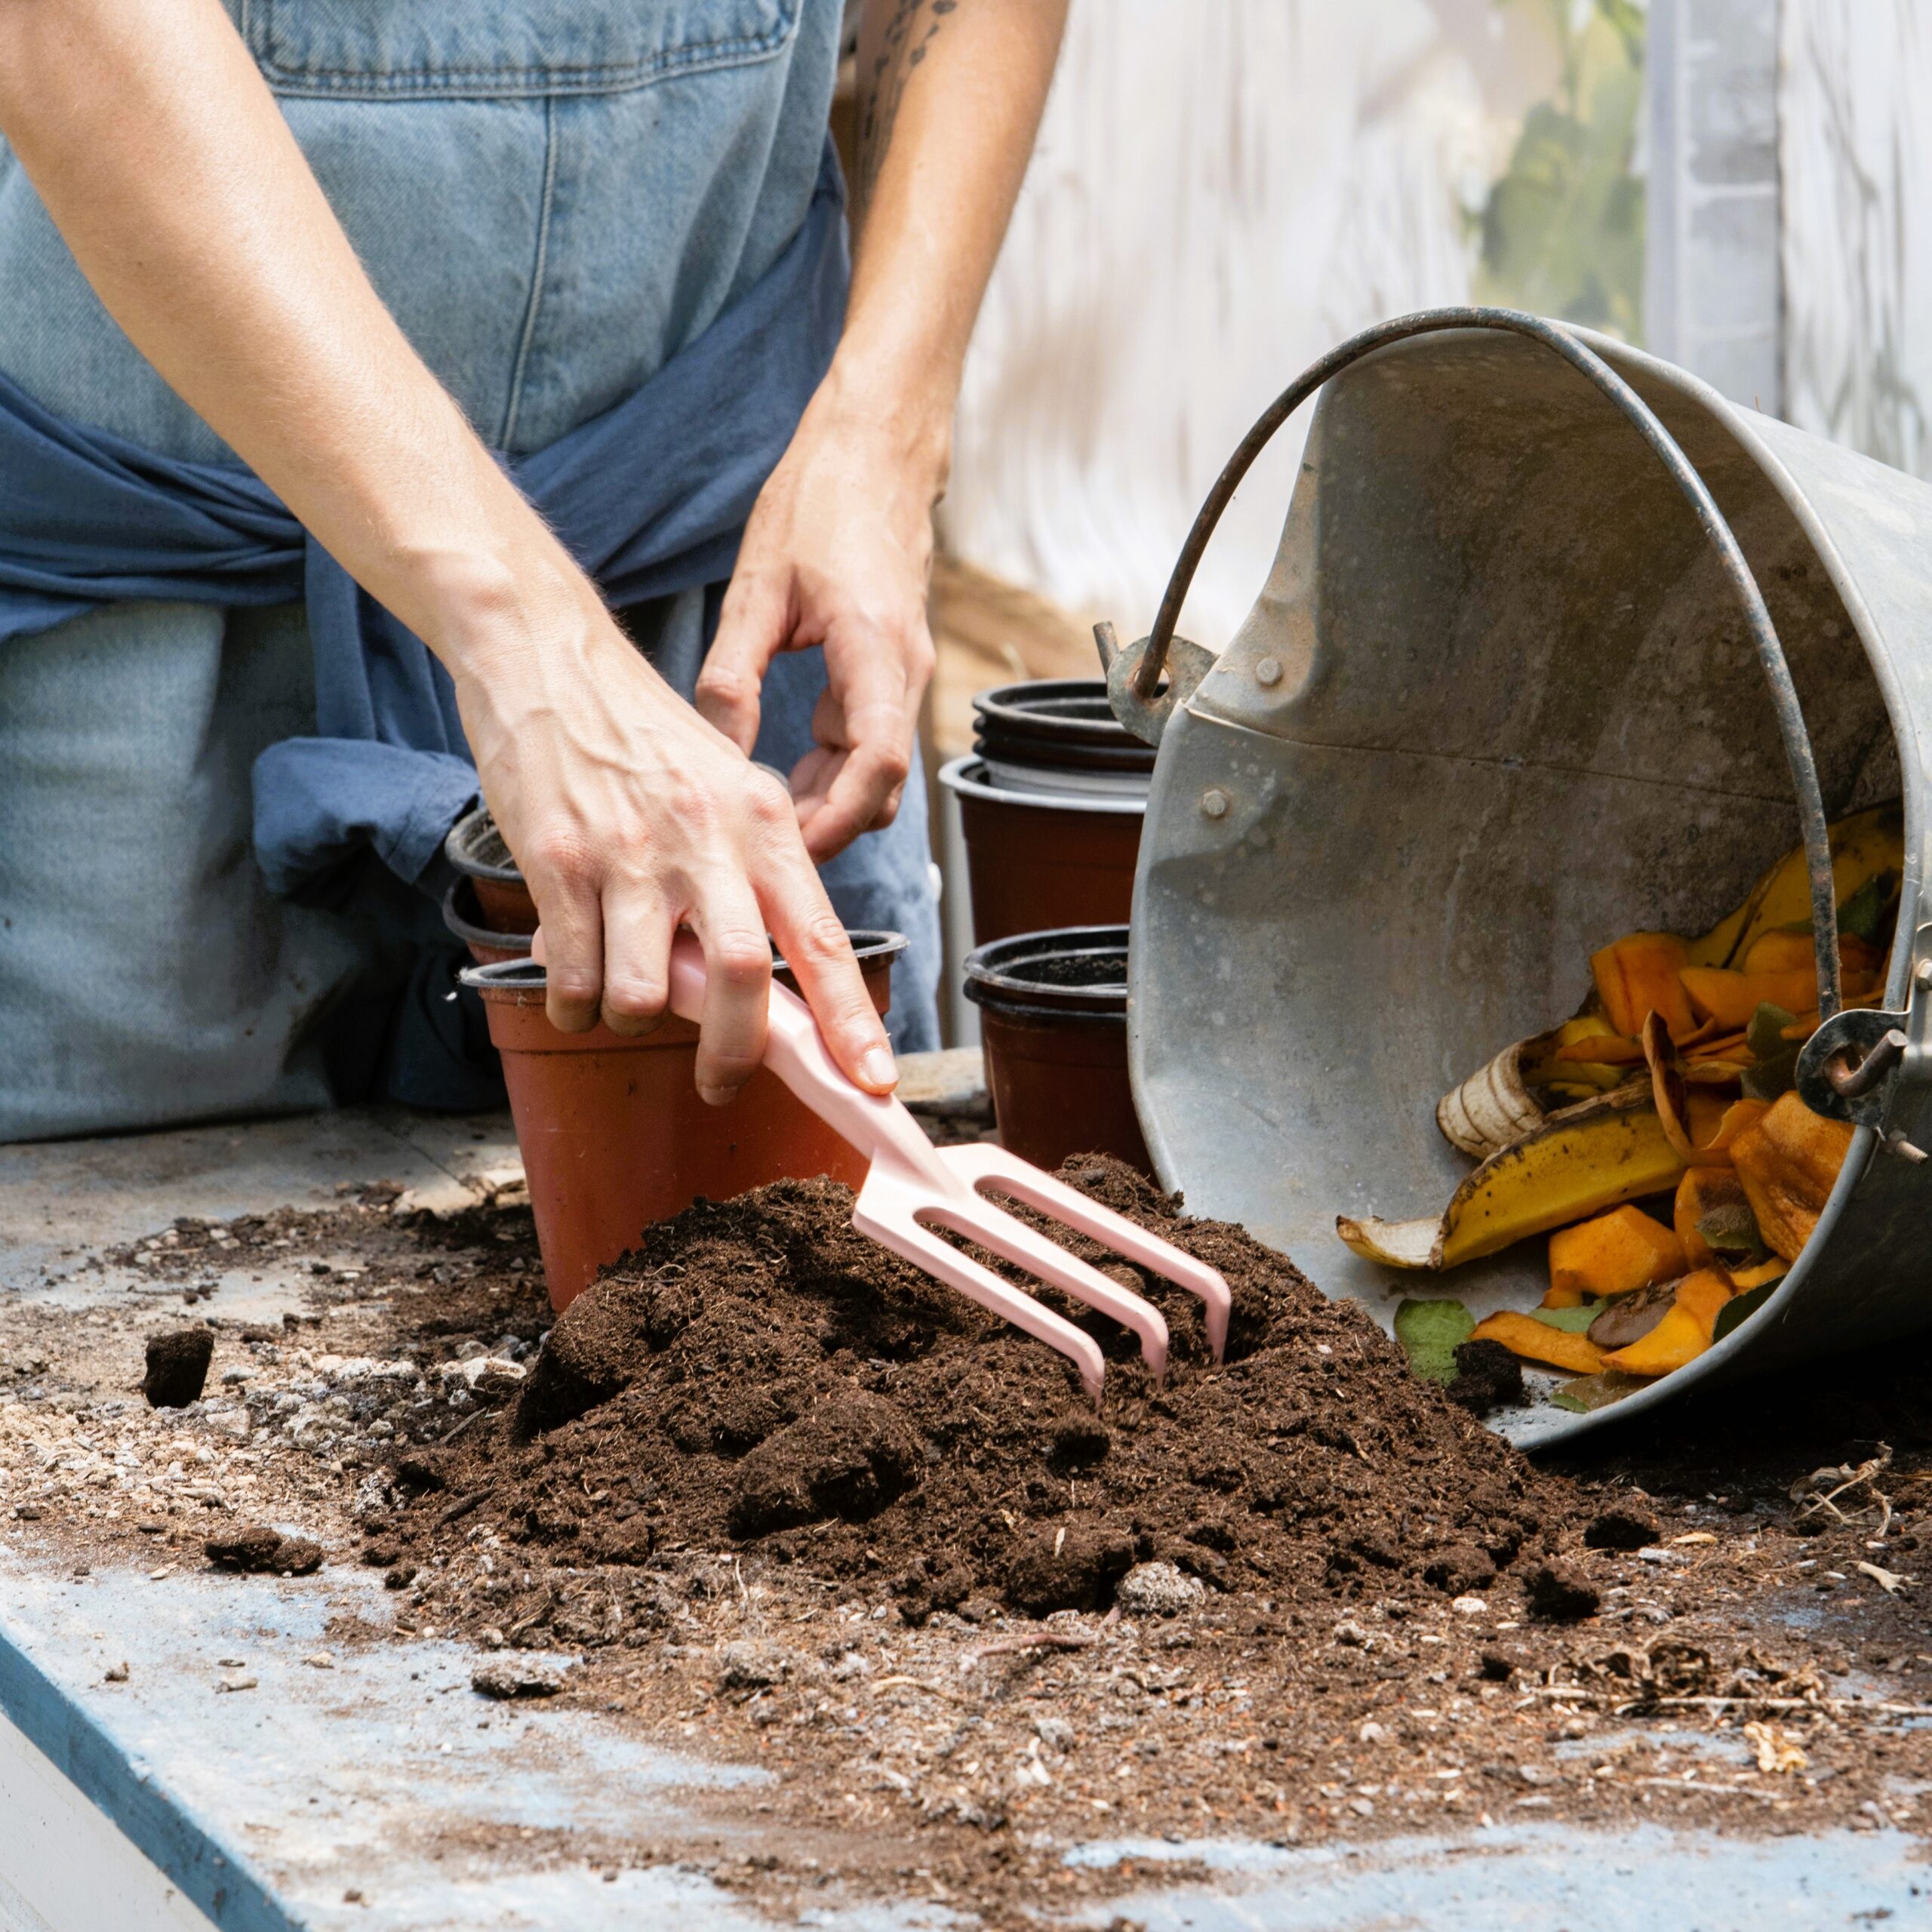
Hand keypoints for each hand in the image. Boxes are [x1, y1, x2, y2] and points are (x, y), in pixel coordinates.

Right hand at [450, 567, 896, 1103]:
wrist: (548, 659)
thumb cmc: (642, 736)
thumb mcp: (727, 788)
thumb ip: (751, 877)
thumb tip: (761, 984)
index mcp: (765, 822)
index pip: (821, 939)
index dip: (850, 1021)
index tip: (871, 1081)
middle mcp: (708, 839)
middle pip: (744, 979)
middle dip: (736, 1054)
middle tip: (721, 1086)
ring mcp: (632, 853)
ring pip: (646, 993)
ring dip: (632, 1018)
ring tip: (621, 996)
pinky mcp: (560, 863)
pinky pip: (575, 976)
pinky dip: (575, 1005)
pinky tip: (574, 990)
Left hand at [696, 390, 938, 861]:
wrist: (877, 450)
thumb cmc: (820, 501)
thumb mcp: (758, 588)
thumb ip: (735, 676)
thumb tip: (717, 753)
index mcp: (876, 649)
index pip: (877, 764)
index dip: (837, 818)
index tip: (788, 848)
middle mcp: (904, 670)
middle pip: (882, 784)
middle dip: (829, 826)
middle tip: (760, 851)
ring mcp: (904, 672)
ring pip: (877, 769)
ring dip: (828, 800)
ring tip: (761, 818)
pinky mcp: (891, 669)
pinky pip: (868, 739)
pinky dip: (831, 769)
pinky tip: (779, 771)